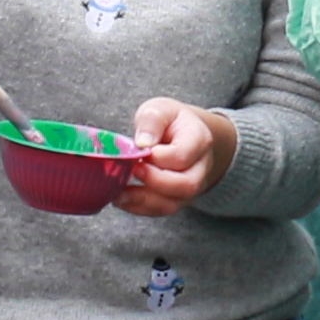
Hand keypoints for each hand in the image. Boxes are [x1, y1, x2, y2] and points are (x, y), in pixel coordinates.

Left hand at [112, 95, 235, 216]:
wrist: (180, 135)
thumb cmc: (169, 121)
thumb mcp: (160, 109)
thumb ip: (152, 121)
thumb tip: (143, 142)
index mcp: (199, 140)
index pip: (182, 156)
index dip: (157, 157)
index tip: (138, 150)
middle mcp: (201, 168)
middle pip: (186, 185)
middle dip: (154, 182)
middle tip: (131, 170)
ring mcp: (190, 187)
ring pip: (173, 203)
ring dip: (143, 200)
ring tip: (118, 191)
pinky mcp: (176, 199)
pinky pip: (160, 210)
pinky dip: (138, 208)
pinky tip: (121, 198)